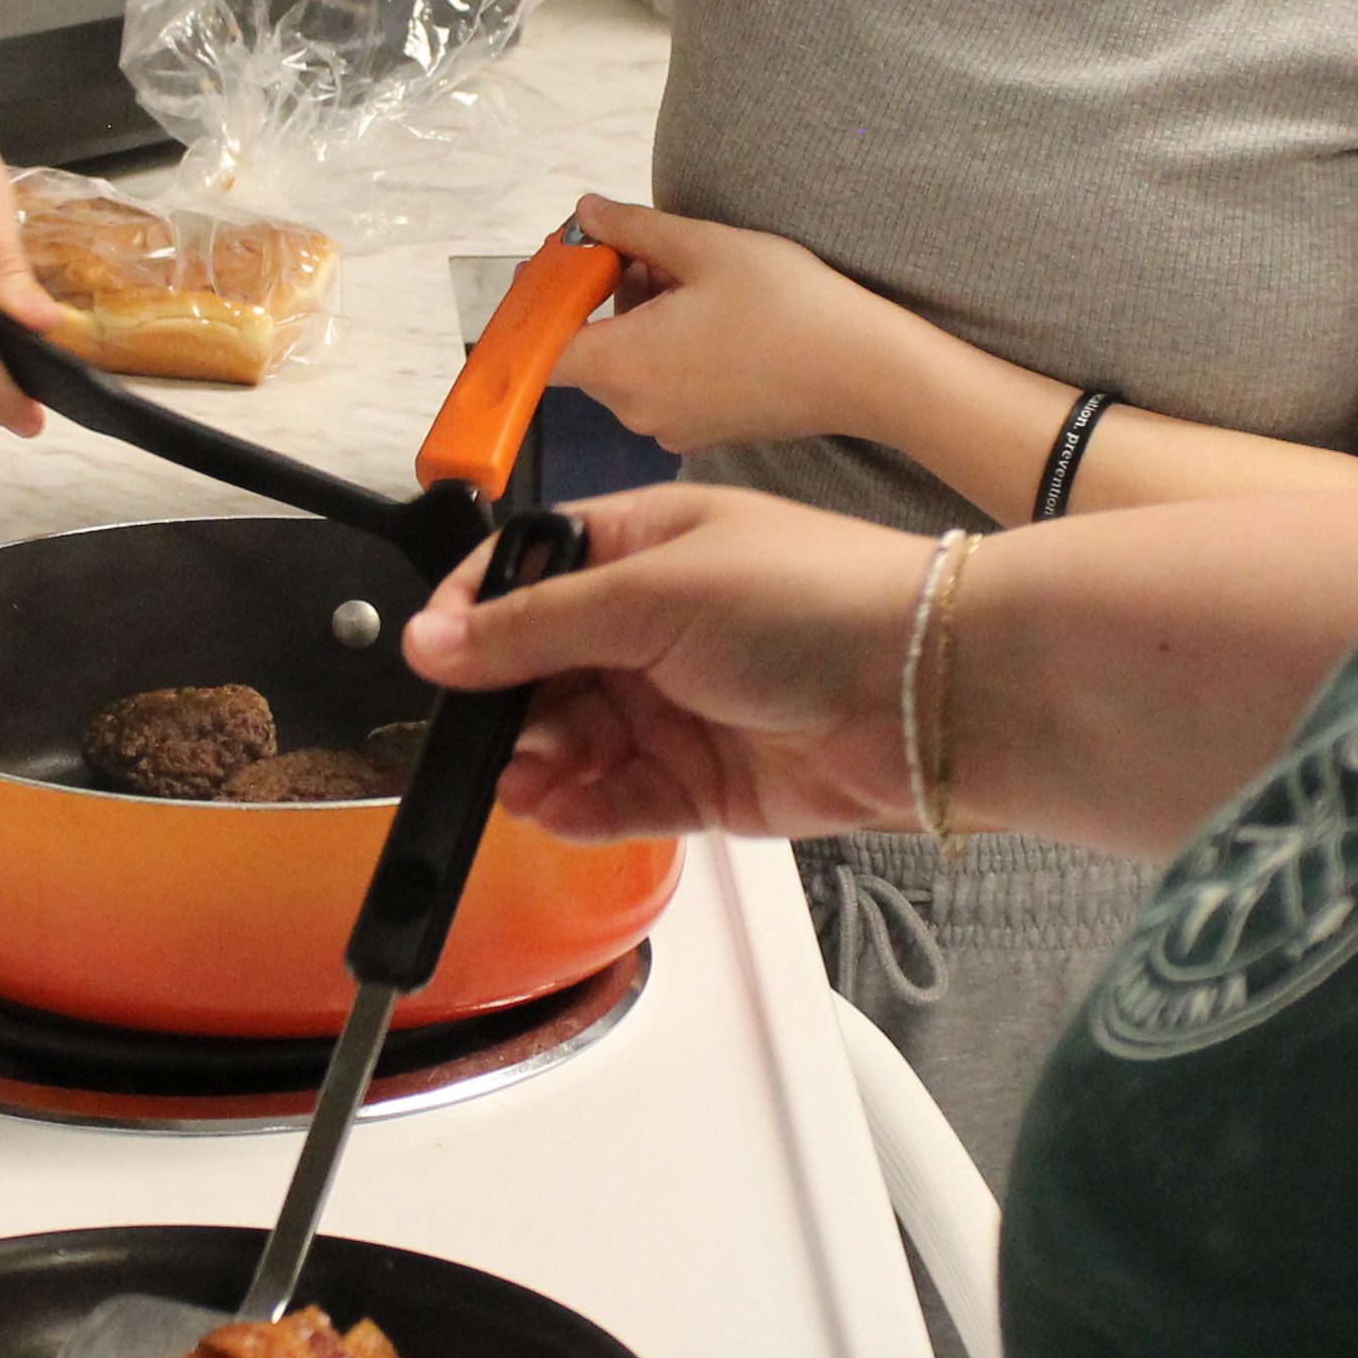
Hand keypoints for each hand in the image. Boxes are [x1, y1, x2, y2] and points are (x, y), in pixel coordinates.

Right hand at [404, 486, 931, 839]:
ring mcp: (677, 706)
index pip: (526, 572)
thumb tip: (431, 641)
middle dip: (502, 703)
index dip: (474, 611)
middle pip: (539, 668)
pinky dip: (578, 810)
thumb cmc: (814, 602)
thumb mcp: (653, 592)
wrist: (926, 693)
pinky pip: (616, 801)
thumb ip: (535, 625)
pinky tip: (551, 810)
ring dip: (535, 764)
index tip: (432, 654)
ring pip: (571, 743)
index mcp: (642, 547)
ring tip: (523, 778)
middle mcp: (654, 625)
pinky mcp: (703, 782)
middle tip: (482, 732)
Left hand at [551, 196, 927, 459]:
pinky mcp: (701, 430)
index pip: (539, 349)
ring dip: (639, 317)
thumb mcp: (704, 246)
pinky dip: (666, 347)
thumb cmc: (789, 307)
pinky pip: (659, 384)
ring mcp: (669, 426)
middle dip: (603, 296)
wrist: (867, 373)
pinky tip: (712, 312)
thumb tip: (585, 211)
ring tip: (691, 274)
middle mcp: (635, 408)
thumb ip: (631, 228)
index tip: (562, 263)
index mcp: (623, 365)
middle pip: (587, 350)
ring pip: (626, 365)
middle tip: (645, 248)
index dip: (539, 304)